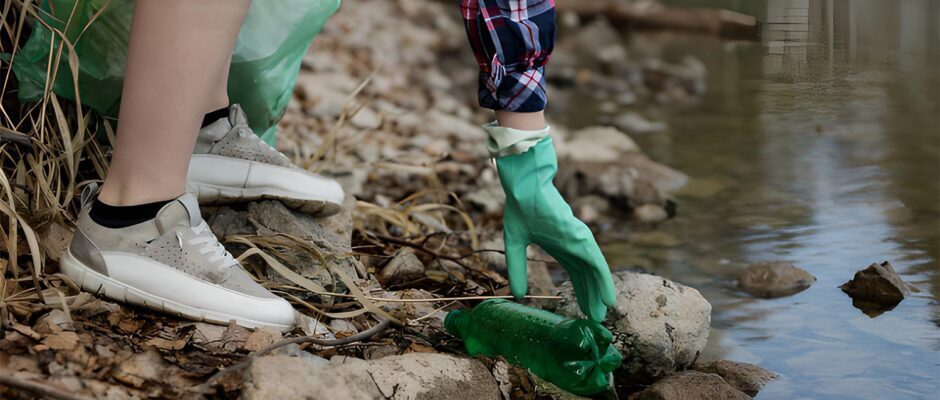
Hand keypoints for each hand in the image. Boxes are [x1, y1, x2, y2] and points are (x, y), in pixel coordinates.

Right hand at [496, 136, 616, 321]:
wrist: (525, 187)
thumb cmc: (520, 209)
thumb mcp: (515, 245)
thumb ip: (518, 269)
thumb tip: (517, 294)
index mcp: (559, 246)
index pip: (574, 274)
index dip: (579, 291)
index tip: (583, 310)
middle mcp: (573, 245)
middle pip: (587, 276)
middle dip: (590, 297)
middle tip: (595, 319)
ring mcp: (579, 242)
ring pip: (594, 273)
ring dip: (600, 294)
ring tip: (603, 314)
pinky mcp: (582, 238)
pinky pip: (597, 265)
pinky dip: (604, 282)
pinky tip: (609, 299)